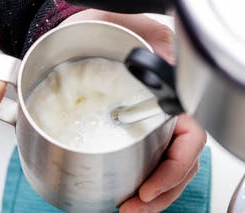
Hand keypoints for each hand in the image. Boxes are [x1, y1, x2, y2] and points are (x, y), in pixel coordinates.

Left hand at [63, 10, 205, 211]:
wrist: (72, 39)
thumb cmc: (93, 30)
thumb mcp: (119, 23)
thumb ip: (147, 37)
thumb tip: (165, 60)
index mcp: (166, 93)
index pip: (188, 138)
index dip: (174, 168)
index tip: (148, 188)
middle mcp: (160, 113)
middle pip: (179, 162)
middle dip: (161, 192)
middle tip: (133, 207)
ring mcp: (145, 126)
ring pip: (163, 168)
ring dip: (151, 196)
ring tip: (128, 208)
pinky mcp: (128, 134)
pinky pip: (144, 163)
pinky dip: (140, 184)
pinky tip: (126, 192)